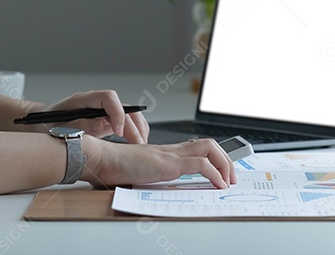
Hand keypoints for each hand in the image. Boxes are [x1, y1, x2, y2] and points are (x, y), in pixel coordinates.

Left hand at [36, 90, 148, 142]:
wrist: (39, 125)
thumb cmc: (45, 125)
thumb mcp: (59, 127)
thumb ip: (81, 125)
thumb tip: (104, 125)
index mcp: (83, 99)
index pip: (108, 98)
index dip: (117, 113)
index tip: (119, 132)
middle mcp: (96, 103)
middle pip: (123, 106)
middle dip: (133, 124)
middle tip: (139, 143)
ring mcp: (102, 111)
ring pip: (128, 112)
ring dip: (138, 127)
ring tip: (142, 144)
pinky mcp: (105, 121)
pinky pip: (125, 121)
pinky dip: (134, 130)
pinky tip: (137, 142)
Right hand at [80, 137, 237, 188]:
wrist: (102, 159)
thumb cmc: (115, 168)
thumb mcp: (140, 174)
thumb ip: (152, 178)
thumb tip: (160, 190)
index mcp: (167, 153)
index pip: (198, 147)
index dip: (215, 158)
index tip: (223, 174)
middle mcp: (172, 150)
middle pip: (209, 144)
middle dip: (226, 160)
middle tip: (232, 178)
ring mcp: (171, 154)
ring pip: (209, 148)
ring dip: (225, 164)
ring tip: (228, 182)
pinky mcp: (169, 163)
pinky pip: (200, 164)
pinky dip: (214, 174)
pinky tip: (218, 185)